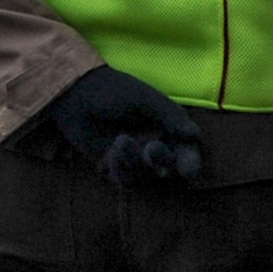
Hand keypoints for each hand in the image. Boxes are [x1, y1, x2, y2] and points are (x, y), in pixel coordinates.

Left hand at [25, 63, 202, 187]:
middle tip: (151, 148)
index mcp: (168, 128)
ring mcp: (134, 158)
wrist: (76, 94)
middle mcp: (155, 145)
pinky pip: (125, 181)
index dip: (190, 162)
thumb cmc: (113, 90)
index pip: (186, 150)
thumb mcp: (145, 99)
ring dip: (135, 162)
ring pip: (146, 176)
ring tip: (121, 141)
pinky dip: (120, 171)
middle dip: (163, 161)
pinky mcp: (114, 167)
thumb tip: (196, 136)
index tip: (188, 170)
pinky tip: (111, 154)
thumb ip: (171, 116)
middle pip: (169, 168)